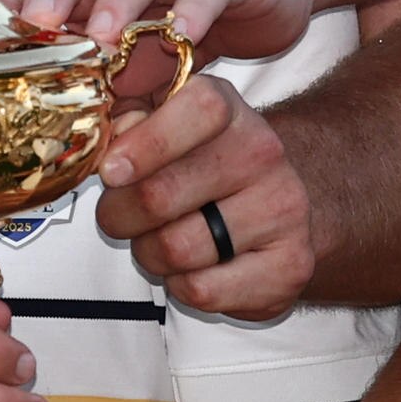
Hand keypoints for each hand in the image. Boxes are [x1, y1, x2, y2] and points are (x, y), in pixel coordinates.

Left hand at [92, 74, 315, 317]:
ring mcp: (283, 211)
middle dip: (119, 214)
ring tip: (158, 240)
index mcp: (230, 111)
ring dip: (148, 253)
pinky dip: (180, 285)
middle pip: (162, 195)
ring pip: (176, 250)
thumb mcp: (164, 127)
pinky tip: (192, 266)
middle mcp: (265, 155)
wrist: (276, 204)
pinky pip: (201, 290)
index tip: (111, 171)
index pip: (199, 111)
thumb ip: (130, 124)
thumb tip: (111, 151)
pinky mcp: (289, 266)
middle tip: (116, 216)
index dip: (147, 142)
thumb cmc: (204, 165)